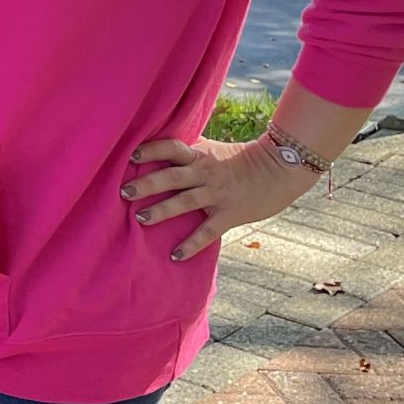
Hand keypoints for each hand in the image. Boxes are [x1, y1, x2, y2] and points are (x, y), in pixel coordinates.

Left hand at [123, 135, 319, 261]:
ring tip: (140, 219)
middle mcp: (205, 173)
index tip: (130, 156)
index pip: (171, 148)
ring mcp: (217, 194)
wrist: (280, 169)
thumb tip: (160, 151)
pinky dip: (191, 244)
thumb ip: (189, 153)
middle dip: (146, 184)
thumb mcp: (213, 150)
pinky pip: (207, 231)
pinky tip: (175, 256)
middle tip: (123, 191)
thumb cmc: (242, 159)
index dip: (151, 149)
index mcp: (200, 154)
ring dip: (162, 210)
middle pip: (171, 176)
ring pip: (185, 202)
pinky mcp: (229, 214)